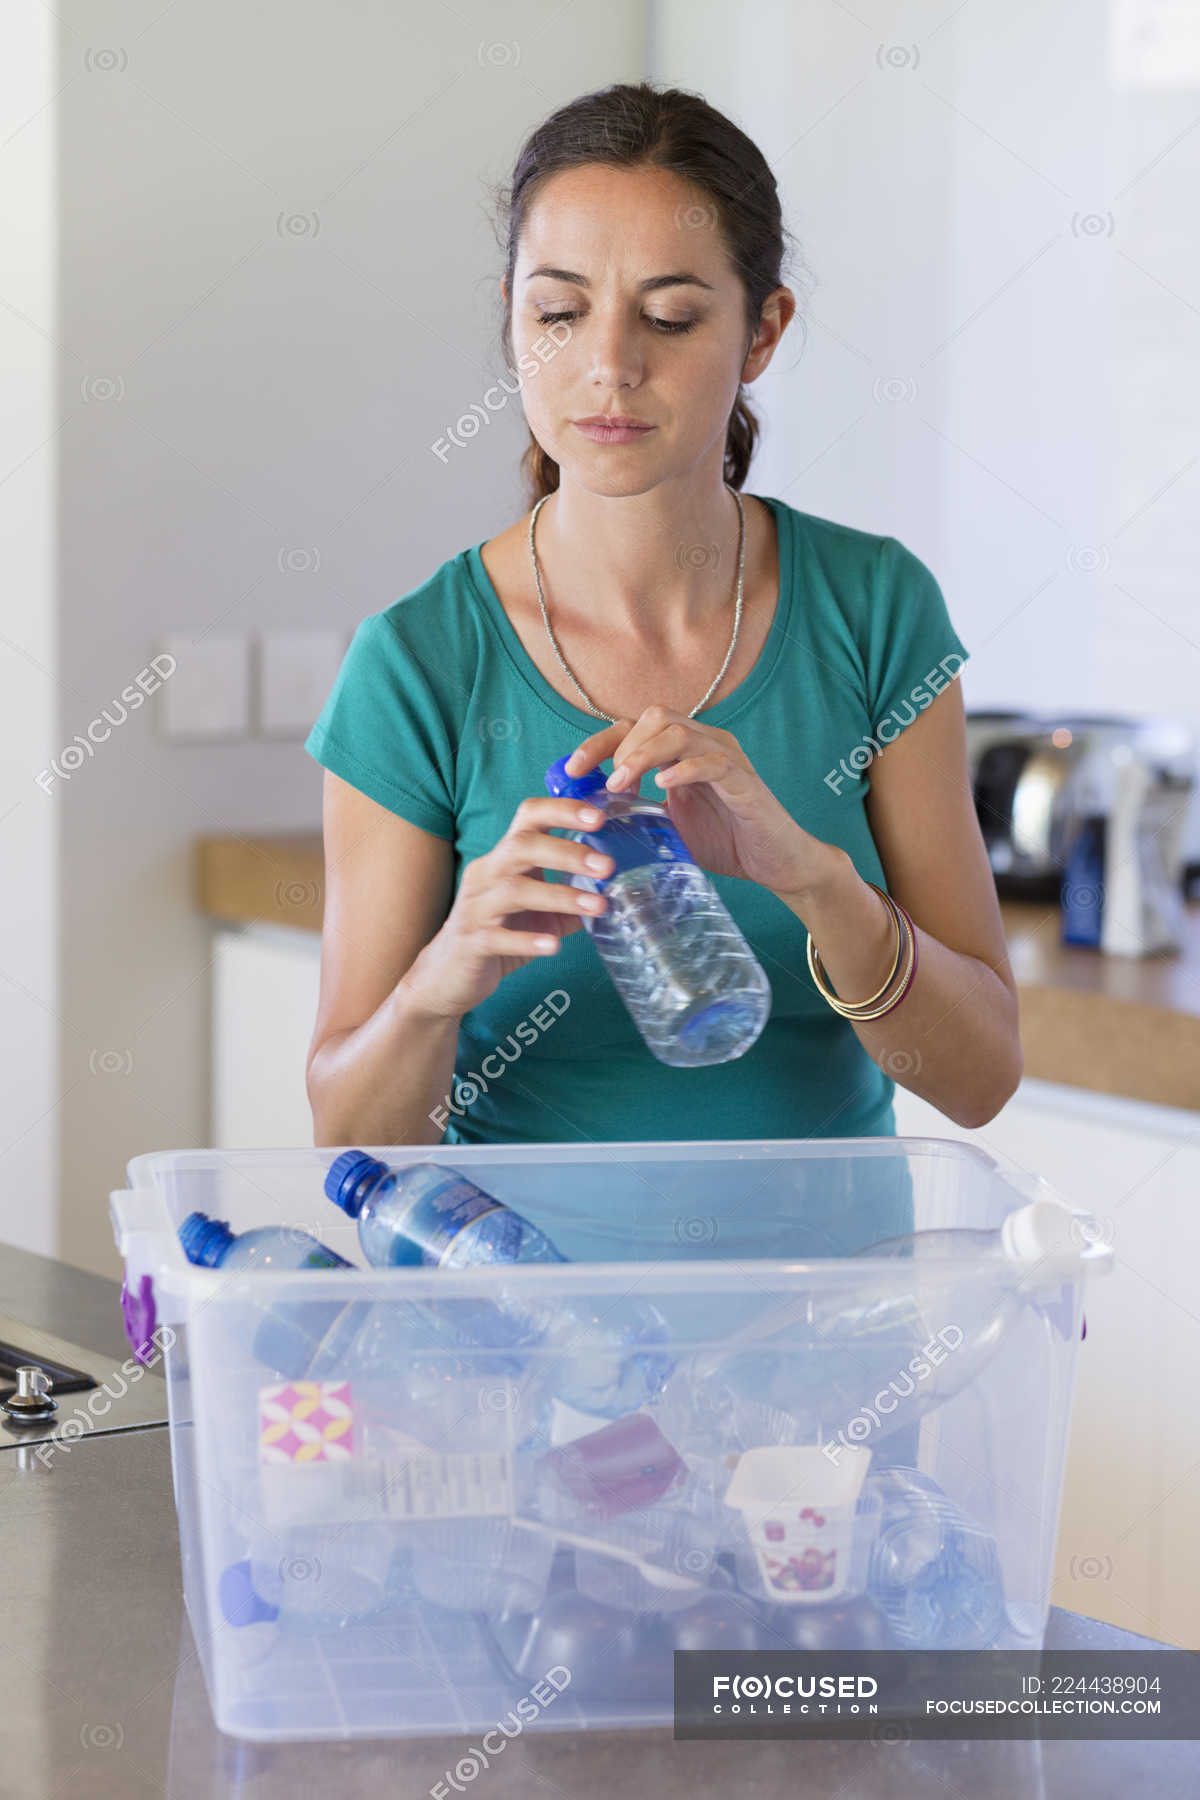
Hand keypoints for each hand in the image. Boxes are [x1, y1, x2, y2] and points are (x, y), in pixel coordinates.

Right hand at [407, 794, 613, 1019]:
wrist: (448, 974)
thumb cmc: (497, 933)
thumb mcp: (538, 912)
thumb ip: (571, 898)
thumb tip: (617, 891)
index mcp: (504, 858)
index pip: (528, 816)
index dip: (562, 810)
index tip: (600, 817)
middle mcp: (486, 873)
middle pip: (522, 846)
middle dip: (568, 852)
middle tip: (607, 866)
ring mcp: (475, 907)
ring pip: (515, 890)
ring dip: (560, 896)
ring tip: (597, 906)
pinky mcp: (471, 941)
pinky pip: (498, 936)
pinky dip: (528, 940)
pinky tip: (554, 946)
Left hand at [564, 706, 841, 900]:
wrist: (775, 863)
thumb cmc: (722, 840)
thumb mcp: (666, 823)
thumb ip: (635, 809)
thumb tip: (586, 814)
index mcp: (683, 750)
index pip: (633, 727)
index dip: (598, 743)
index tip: (571, 771)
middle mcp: (705, 743)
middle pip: (654, 716)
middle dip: (620, 745)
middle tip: (604, 782)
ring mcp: (727, 758)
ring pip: (679, 731)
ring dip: (644, 755)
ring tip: (623, 784)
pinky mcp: (745, 781)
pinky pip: (714, 762)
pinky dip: (685, 769)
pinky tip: (664, 785)